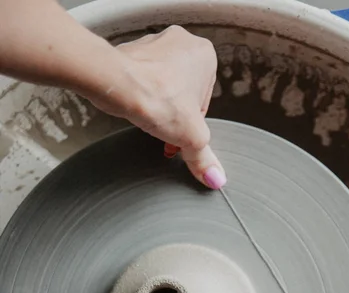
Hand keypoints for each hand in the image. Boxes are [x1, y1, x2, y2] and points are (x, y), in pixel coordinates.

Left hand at [87, 26, 225, 188]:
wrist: (116, 83)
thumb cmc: (156, 97)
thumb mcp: (191, 137)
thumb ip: (204, 158)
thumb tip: (214, 176)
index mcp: (206, 56)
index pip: (205, 102)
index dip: (192, 126)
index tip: (181, 139)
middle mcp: (182, 42)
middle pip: (184, 94)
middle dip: (175, 116)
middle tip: (165, 132)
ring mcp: (155, 44)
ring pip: (163, 86)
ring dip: (158, 107)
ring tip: (150, 120)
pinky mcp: (132, 52)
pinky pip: (143, 79)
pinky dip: (141, 96)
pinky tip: (137, 109)